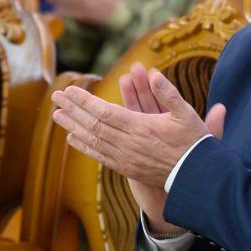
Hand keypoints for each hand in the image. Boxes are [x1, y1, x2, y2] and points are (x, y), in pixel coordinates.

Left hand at [52, 67, 216, 218]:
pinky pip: (99, 156)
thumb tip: (154, 73)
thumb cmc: (193, 143)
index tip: (69, 90)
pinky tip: (72, 139)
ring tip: (56, 115)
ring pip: (92, 140)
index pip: (104, 112)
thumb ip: (168, 93)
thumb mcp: (186, 113)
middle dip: (73, 109)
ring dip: (73, 127)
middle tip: (55, 97)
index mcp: (140, 127)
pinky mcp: (126, 168)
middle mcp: (128, 143)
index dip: (85, 101)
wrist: (195, 177)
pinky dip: (84, 146)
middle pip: (93, 125)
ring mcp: (125, 158)